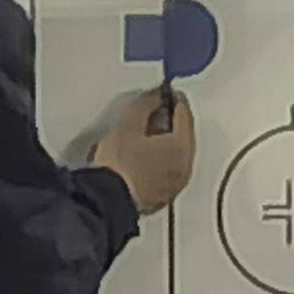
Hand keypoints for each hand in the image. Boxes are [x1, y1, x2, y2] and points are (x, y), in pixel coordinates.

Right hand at [99, 87, 198, 213]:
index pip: (184, 114)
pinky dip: (164, 157)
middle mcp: (185, 165)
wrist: (107, 200)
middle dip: (174, 119)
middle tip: (159, 108)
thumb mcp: (129, 124)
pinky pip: (171, 168)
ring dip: (169, 139)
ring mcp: (176, 182)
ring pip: (179, 153)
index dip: (175, 99)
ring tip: (150, 131)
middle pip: (185, 135)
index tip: (166, 92)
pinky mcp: (165, 194)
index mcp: (181, 146)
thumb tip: (156, 97)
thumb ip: (146, 105)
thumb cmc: (119, 164)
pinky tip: (148, 153)